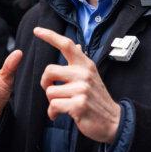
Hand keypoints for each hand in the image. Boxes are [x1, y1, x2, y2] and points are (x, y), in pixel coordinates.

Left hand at [35, 27, 120, 143]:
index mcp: (85, 65)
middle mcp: (84, 74)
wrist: (114, 121)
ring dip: (51, 102)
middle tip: (51, 90)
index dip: (50, 36)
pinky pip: (53, 105)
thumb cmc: (98, 99)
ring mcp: (82, 89)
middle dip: (45, 82)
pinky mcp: (78, 104)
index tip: (36, 31)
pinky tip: (59, 115)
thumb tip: (77, 46)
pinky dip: (53, 113)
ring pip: (50, 91)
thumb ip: (81, 63)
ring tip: (62, 105)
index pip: (66, 45)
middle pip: (49, 70)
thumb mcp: (92, 76)